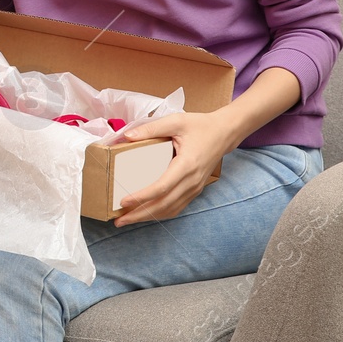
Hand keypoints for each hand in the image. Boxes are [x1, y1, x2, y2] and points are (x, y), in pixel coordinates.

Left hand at [112, 111, 236, 226]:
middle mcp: (192, 181)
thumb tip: (127, 136)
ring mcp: (194, 188)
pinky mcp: (194, 190)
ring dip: (148, 217)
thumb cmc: (200, 126)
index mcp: (187, 165)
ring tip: (127, 219)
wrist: (224, 133)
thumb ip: (151, 128)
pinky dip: (159, 213)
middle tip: (118, 220)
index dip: (142, 197)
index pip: (162, 187)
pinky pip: (176, 207)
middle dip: (140, 214)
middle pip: (164, 204)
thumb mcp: (176, 121)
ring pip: (170, 209)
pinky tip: (145, 214)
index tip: (124, 201)